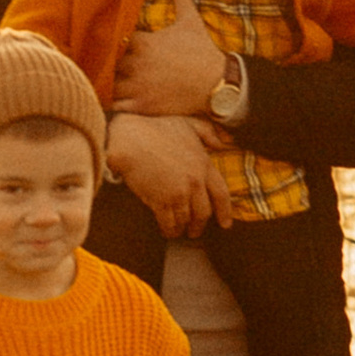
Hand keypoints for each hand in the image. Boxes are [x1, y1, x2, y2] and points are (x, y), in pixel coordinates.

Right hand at [106, 110, 231, 235]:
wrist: (129, 139)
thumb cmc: (155, 128)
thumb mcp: (188, 124)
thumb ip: (208, 132)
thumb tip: (223, 142)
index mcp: (203, 164)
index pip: (221, 194)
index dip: (225, 212)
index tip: (225, 224)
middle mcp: (195, 181)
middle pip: (204, 212)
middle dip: (200, 225)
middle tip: (195, 231)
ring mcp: (178, 192)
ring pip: (186, 220)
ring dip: (183, 228)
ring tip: (179, 231)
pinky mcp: (160, 201)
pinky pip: (169, 223)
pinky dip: (169, 230)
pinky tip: (166, 230)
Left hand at [112, 0, 227, 116]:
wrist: (217, 83)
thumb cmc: (202, 51)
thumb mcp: (190, 21)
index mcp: (144, 43)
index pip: (113, 38)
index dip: (108, 39)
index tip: (108, 39)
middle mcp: (137, 65)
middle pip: (106, 61)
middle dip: (105, 60)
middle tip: (103, 59)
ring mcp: (138, 87)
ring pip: (107, 84)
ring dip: (105, 81)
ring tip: (105, 78)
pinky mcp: (142, 106)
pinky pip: (115, 105)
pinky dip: (111, 102)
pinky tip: (112, 97)